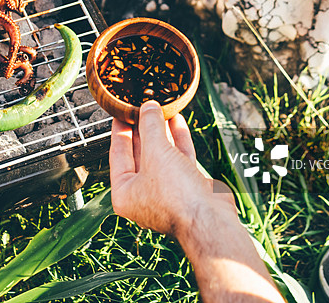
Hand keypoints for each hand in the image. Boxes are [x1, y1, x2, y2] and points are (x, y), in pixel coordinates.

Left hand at [109, 101, 235, 235]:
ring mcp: (166, 191)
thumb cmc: (177, 197)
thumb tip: (147, 107)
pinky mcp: (187, 188)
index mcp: (124, 193)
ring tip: (160, 109)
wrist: (210, 221)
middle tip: (141, 106)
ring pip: (161, 154)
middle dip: (142, 128)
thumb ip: (150, 127)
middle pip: (139, 152)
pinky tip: (177, 121)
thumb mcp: (156, 153)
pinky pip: (179, 158)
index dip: (120, 129)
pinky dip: (178, 140)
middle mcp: (143, 194)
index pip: (118, 153)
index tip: (121, 111)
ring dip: (161, 131)